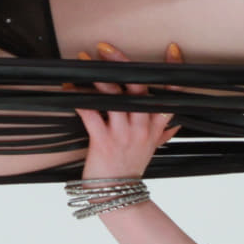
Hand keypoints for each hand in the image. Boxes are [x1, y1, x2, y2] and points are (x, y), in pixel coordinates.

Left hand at [66, 41, 185, 179]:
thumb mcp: (154, 147)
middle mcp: (142, 127)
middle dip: (122, 64)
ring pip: (114, 97)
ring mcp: (123, 134)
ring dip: (97, 76)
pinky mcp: (103, 142)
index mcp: (156, 126)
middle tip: (107, 48)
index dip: (173, 72)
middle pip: (138, 88)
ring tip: (85, 60)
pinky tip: (69, 87)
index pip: (171, 95)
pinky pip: (90, 113)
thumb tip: (174, 119)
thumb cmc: (131, 166)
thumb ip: (162, 130)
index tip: (171, 50)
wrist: (118, 195)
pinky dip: (78, 98)